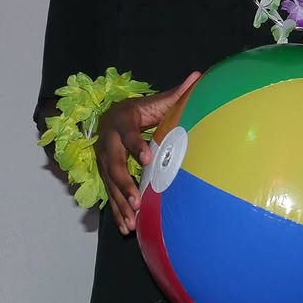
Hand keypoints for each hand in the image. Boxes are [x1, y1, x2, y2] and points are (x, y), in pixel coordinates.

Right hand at [96, 73, 199, 234]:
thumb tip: (198, 75)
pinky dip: (116, 212)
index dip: (136, 146)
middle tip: (137, 200)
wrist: (109, 116)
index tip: (147, 157)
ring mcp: (104, 162)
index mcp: (122, 123)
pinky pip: (109, 195)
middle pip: (114, 166)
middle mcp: (108, 144)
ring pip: (110, 185)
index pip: (128, 135)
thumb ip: (176, 93)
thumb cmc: (139, 110)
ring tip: (131, 222)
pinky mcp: (105, 175)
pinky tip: (125, 227)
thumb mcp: (154, 101)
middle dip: (124, 185)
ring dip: (120, 204)